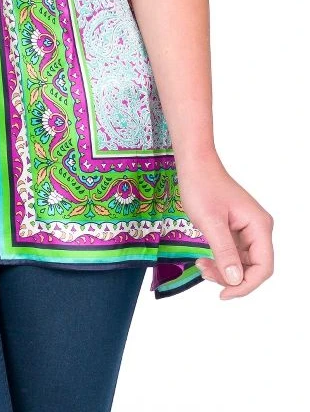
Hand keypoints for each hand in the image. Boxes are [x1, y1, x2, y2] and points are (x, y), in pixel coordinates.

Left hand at [176, 152, 273, 298]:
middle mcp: (258, 229)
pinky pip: (233, 252)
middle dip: (231, 277)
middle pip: (254, 267)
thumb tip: (236, 280)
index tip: (223, 294)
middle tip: (205, 273)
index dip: (246, 285)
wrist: (194, 164)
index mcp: (259, 226)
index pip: (263, 267)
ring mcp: (247, 228)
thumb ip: (224, 252)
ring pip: (242, 262)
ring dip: (223, 270)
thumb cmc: (202, 186)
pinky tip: (204, 259)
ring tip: (201, 266)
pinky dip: (220, 260)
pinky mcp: (235, 228)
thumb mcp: (210, 222)